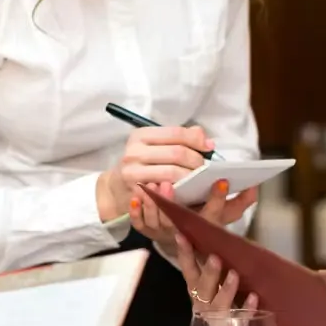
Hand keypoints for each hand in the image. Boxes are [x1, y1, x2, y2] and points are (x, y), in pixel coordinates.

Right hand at [96, 125, 211, 221]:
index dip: (196, 140)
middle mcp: (134, 152)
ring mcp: (133, 173)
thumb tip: (205, 140)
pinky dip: (180, 191)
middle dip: (196, 161)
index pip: (175, 133)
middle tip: (205, 168)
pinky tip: (188, 191)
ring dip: (191, 177)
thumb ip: (180, 138)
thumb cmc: (142, 163)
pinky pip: (165, 191)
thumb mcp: (155, 145)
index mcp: (141, 135)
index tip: (209, 147)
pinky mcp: (136, 192)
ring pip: (172, 173)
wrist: (116, 187)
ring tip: (199, 179)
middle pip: (176, 153)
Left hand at [130, 178, 257, 258]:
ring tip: (152, 185)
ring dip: (153, 205)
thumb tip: (254, 188)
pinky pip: (139, 223)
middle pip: (179, 221)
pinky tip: (136, 196)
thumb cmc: (202, 220)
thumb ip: (239, 201)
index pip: (213, 215)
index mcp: (204, 228)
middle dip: (173, 203)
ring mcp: (163, 233)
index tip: (221, 181)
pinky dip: (136, 211)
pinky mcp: (147, 230)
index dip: (217, 200)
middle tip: (170, 183)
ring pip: (156, 222)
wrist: (178, 238)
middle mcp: (184, 233)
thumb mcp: (223, 213)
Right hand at [176, 230, 257, 312]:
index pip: (189, 270)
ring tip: (234, 274)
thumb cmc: (231, 308)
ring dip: (226, 289)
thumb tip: (219, 239)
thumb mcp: (220, 287)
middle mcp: (204, 305)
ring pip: (218, 304)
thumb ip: (216, 270)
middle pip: (202, 289)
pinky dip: (246, 307)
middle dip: (208, 273)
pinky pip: (241, 319)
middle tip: (215, 257)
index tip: (180, 235)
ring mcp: (219, 320)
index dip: (184, 254)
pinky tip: (254, 297)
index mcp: (199, 292)